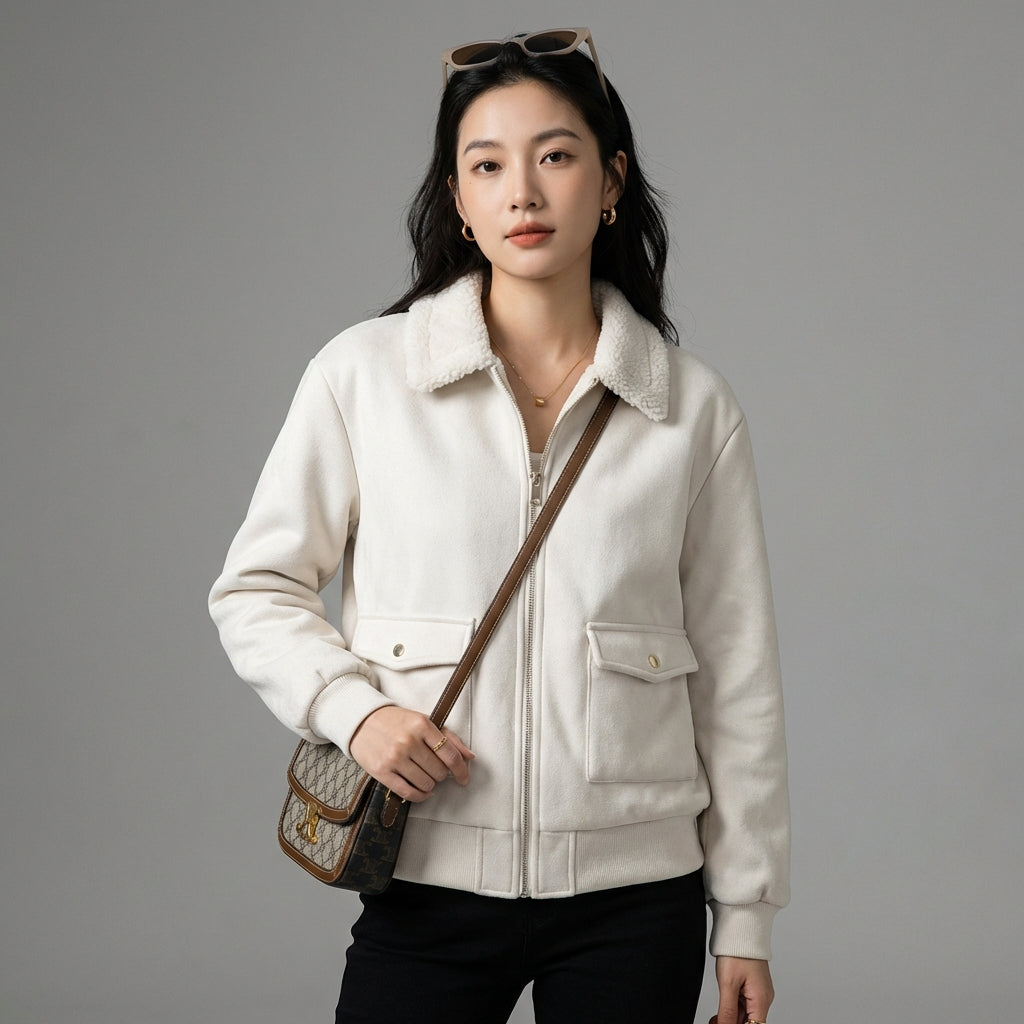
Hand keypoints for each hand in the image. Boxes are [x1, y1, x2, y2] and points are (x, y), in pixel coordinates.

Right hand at [349, 705, 474, 802]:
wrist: (361, 721)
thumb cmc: (396, 722)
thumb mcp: (423, 722)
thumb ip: (449, 737)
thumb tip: (470, 757)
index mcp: (422, 725)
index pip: (450, 754)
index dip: (461, 770)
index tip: (464, 778)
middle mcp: (408, 741)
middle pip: (439, 771)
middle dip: (441, 774)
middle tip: (435, 769)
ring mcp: (394, 757)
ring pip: (426, 784)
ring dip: (430, 784)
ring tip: (425, 776)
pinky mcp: (382, 772)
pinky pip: (408, 793)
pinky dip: (419, 796)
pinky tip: (422, 791)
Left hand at [710, 956, 773, 1023]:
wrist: (740, 928)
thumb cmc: (737, 951)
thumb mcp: (728, 984)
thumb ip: (727, 1011)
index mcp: (761, 999)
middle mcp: (763, 997)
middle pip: (750, 1021)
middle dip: (732, 1023)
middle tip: (714, 1022)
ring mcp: (758, 991)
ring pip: (746, 1014)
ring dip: (731, 1017)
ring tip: (715, 1018)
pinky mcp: (752, 985)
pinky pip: (745, 1003)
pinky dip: (733, 1008)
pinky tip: (722, 1009)